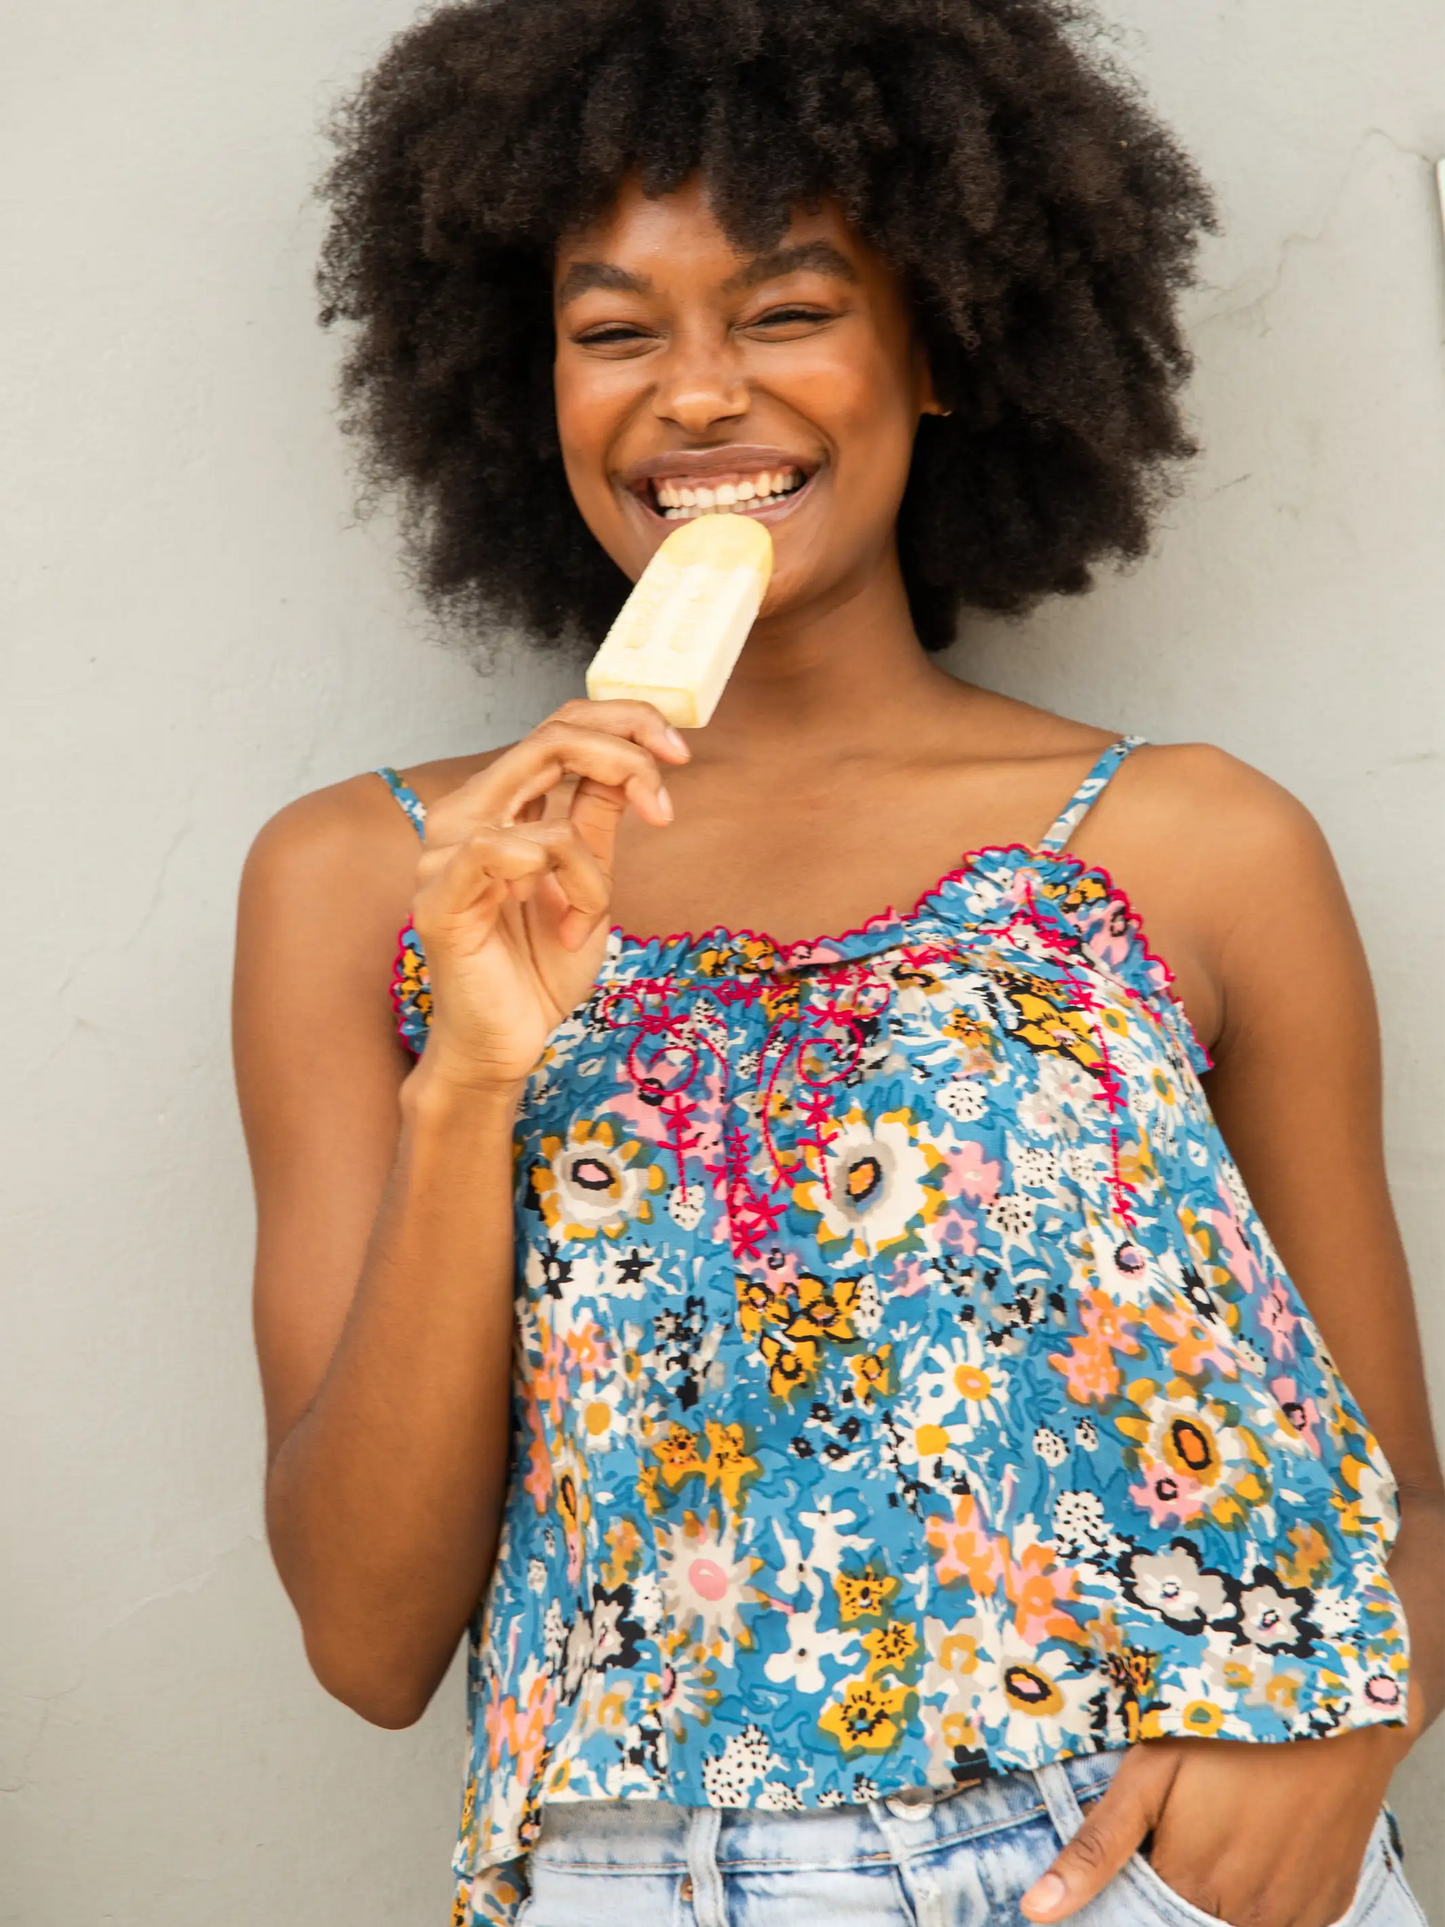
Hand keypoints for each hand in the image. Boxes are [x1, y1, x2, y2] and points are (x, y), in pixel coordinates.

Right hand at [408, 699, 687, 1091]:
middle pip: (550, 738)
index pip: (557, 726)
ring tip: (584, 919)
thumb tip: (634, 755)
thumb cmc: (538, 967)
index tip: (679, 752)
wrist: (508, 1042)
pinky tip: (563, 924)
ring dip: (590, 873)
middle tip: (664, 801)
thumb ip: (597, 815)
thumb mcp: (590, 878)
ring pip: (546, 819)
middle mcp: (463, 815)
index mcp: (498, 803)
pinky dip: (561, 888)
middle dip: (626, 756)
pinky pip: (507, 854)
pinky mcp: (439, 898)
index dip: (624, 722)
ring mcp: (443, 854)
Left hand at [1022, 1726, 1410, 1926]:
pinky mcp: (1332, 1902)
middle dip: (1186, 1880)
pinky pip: (1289, 1917)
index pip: (1151, 1912)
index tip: (1156, 1838)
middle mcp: (1249, 1918)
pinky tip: (1266, 1837)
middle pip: (1198, 1916)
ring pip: (1244, 1919)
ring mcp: (1297, 1915)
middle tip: (1197, 1821)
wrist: (1327, 1704)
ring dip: (1228, 1888)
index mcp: (1192, 1890)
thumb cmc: (1227, 1729)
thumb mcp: (1148, 1773)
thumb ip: (1096, 1847)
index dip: (1149, 1872)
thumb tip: (1037, 1910)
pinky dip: (1271, 1890)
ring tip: (1232, 1822)